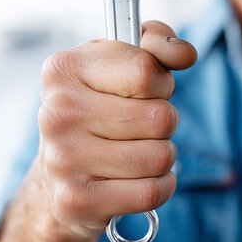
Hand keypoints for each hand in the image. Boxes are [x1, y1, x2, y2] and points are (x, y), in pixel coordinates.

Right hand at [0, 21, 196, 241]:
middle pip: (160, 117)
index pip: (147, 71)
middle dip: (164, 122)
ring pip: (161, 157)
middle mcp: (57, 112)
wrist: (58, 172)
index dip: (161, 83)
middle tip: (140, 126)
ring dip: (162, 156)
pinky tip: (137, 179)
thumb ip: (158, 42)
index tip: (146, 90)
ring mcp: (63, 159)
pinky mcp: (75, 200)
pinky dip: (159, 186)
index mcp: (66, 69)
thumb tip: (185, 53)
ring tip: (136, 151)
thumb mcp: (123, 60)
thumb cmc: (102, 106)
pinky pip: (151, 192)